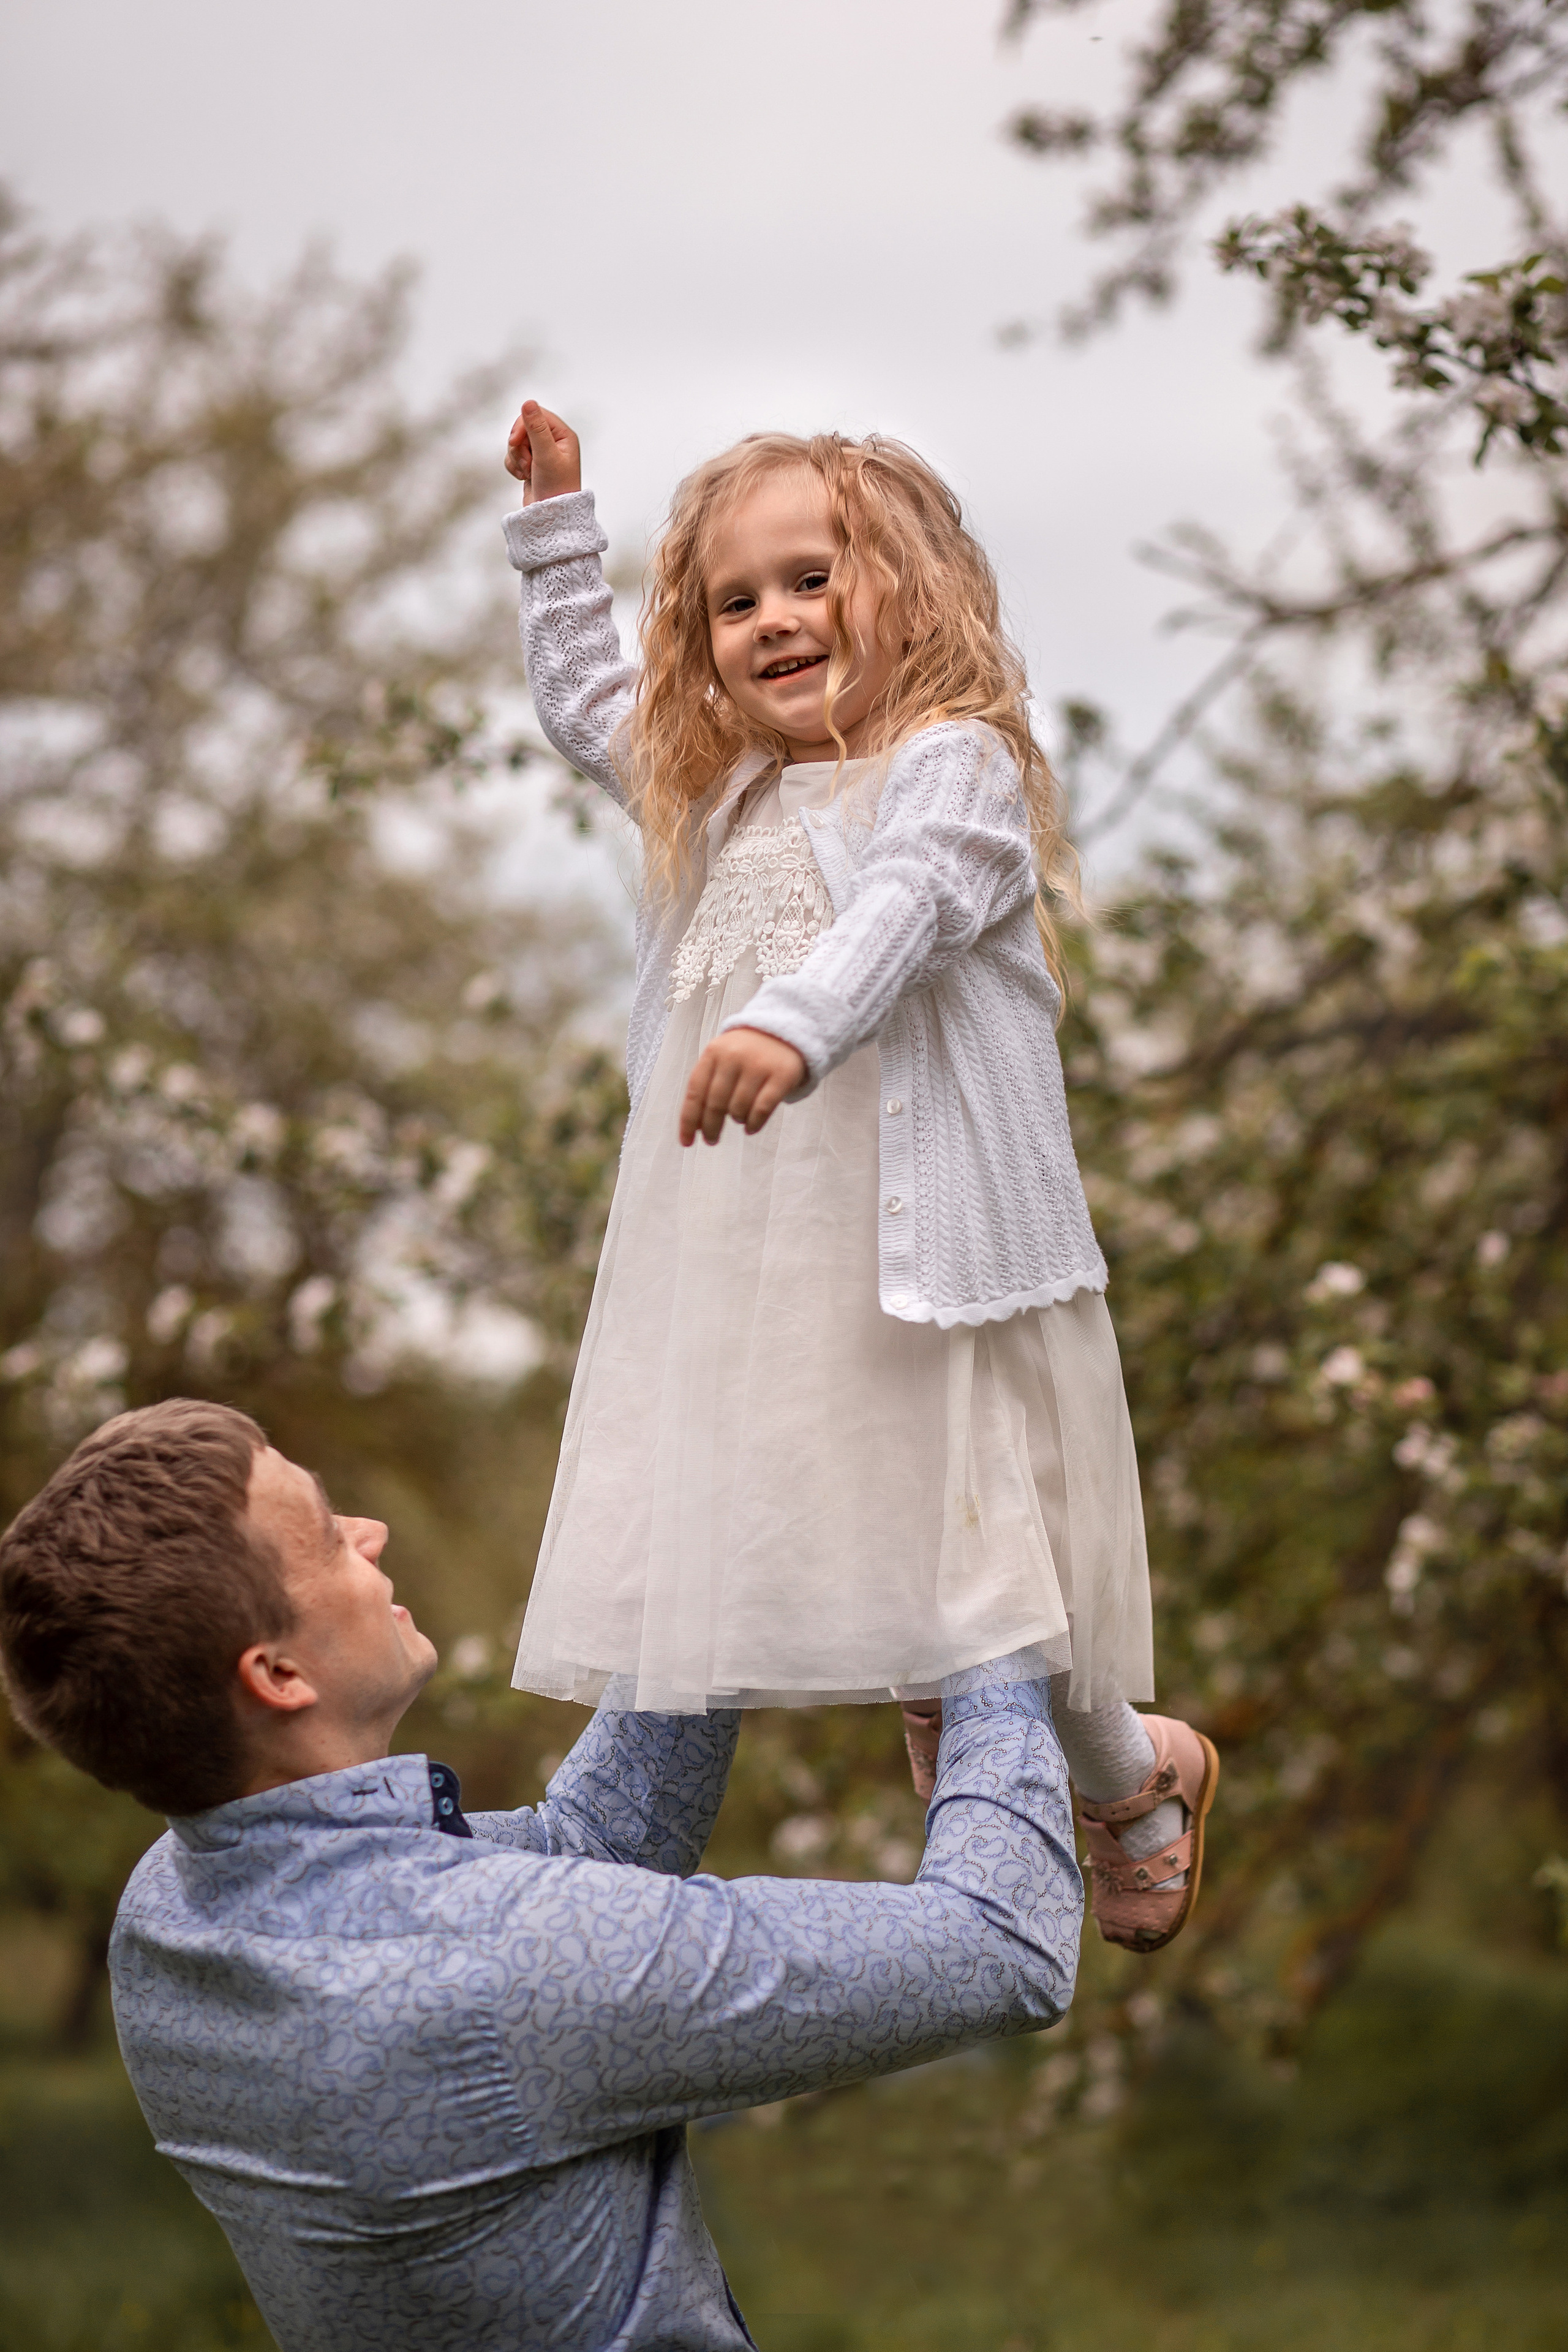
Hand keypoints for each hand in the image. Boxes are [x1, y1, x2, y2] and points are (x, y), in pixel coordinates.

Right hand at [504, 400, 581, 502]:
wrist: (551, 517)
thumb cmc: (556, 488)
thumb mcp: (546, 455)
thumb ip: (536, 428)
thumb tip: (528, 402)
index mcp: (563, 435)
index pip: (536, 414)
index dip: (522, 425)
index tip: (515, 441)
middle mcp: (554, 442)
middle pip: (523, 427)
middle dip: (518, 444)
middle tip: (525, 462)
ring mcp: (541, 453)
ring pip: (516, 442)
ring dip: (516, 457)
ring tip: (527, 473)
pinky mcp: (531, 464)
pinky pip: (513, 456)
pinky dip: (514, 466)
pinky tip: (524, 478)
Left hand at [679, 1028, 806, 1146]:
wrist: (783, 1031)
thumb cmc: (746, 1052)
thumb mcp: (722, 1058)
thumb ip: (707, 1085)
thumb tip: (695, 1127)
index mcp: (713, 1052)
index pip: (695, 1091)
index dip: (688, 1121)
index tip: (687, 1142)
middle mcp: (734, 1056)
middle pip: (715, 1103)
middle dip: (711, 1127)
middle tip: (711, 1140)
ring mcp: (759, 1064)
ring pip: (738, 1108)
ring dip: (736, 1120)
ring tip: (739, 1119)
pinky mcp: (782, 1074)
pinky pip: (762, 1109)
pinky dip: (754, 1124)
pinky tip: (751, 1128)